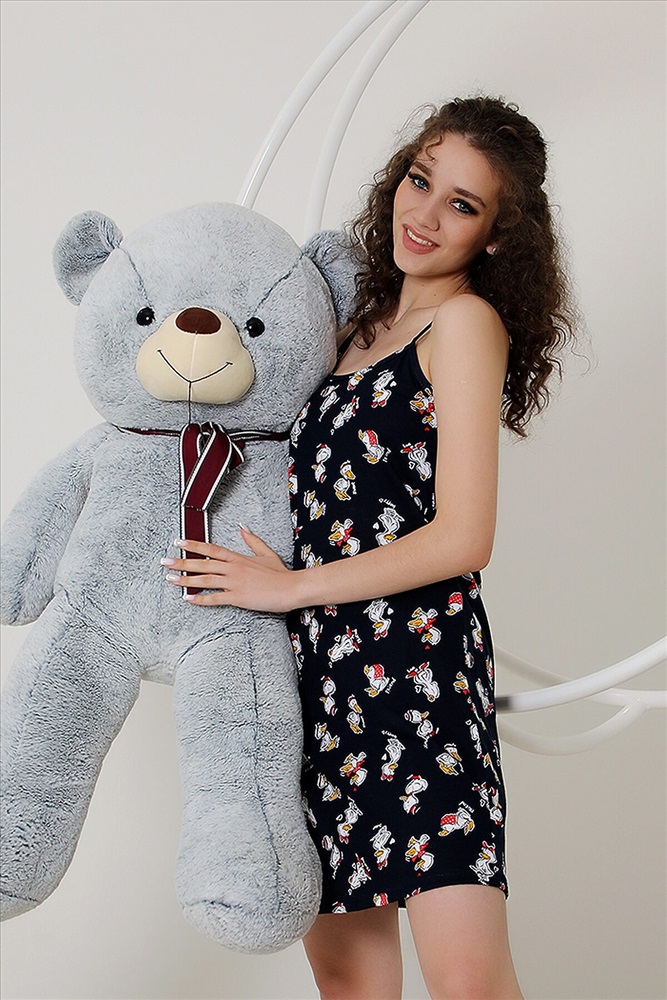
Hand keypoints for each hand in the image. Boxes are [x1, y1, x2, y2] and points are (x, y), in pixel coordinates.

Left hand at [162, 526, 298, 611]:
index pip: (212, 549)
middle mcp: (234, 568)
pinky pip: (215, 599)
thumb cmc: (280, 573)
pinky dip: (201, 600)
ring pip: (205, 580)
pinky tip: (188, 599)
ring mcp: (235, 583)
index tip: (179, 542)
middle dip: (182, 562)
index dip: (194, 545)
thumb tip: (242, 526)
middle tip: (165, 562)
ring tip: (170, 579)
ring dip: (186, 580)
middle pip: (203, 564)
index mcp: (238, 558)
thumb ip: (252, 540)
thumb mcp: (266, 553)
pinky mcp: (238, 597)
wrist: (292, 588)